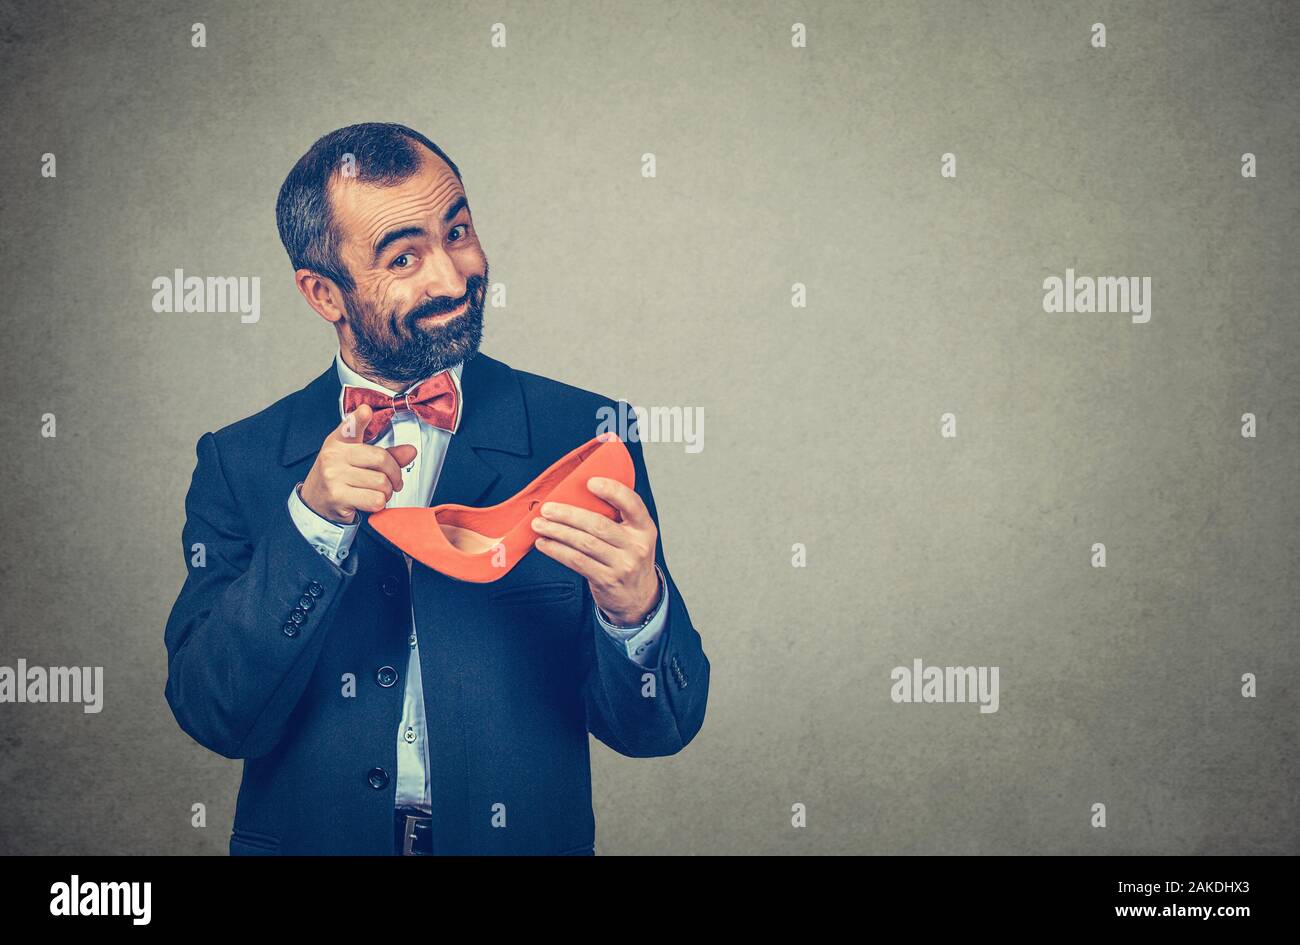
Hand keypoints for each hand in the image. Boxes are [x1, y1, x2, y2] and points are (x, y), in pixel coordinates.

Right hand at [299, 403, 416, 524]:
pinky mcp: (338, 496)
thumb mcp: (357, 459)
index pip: (350, 427)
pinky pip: (375, 500)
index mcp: (339, 441)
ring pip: (381, 482)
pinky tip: (368, 501)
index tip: (366, 411)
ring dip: (386, 492)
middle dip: (394, 474)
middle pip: (381, 459)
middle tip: (392, 481)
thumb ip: (386, 454)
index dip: (359, 418)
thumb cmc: (339, 477)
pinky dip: (379, 503)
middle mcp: (334, 455)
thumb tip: (410, 451)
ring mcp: (334, 476)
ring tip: (377, 492)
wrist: (315, 501)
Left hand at [531, 476, 659, 624]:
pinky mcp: (606, 580)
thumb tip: (578, 496)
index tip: (591, 482)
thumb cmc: (628, 558)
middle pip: (598, 525)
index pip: (632, 504)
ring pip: (584, 543)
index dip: (612, 491)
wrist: (638, 598)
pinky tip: (545, 544)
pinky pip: (577, 561)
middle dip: (568, 514)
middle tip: (548, 509)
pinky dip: (557, 551)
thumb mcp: (633, 536)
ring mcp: (622, 565)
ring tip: (540, 524)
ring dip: (557, 532)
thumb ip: (616, 518)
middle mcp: (636, 546)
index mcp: (644, 528)